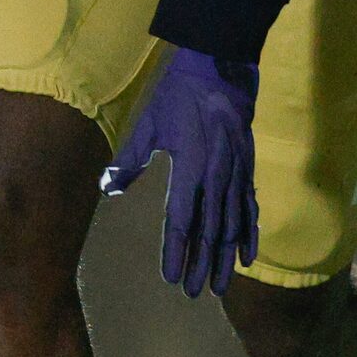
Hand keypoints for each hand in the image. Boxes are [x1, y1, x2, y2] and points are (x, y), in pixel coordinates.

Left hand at [99, 46, 258, 297]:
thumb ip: (130, 158)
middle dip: (201, 264)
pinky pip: (250, 206)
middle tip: (193, 293)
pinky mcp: (247, 165)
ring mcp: (235, 171)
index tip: (170, 277)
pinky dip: (249, 232)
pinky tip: (247, 256)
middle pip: (209, 230)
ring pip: (231, 224)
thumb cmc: (178, 93)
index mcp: (189, 164)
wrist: (219, 64)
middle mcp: (215, 173)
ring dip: (225, 257)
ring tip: (219, 286)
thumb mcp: (149, 122)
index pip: (181, 218)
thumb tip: (107, 186)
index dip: (176, 250)